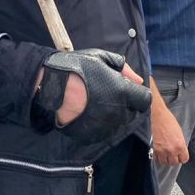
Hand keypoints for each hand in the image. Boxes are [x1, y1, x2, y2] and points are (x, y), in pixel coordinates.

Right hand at [33, 49, 150, 143]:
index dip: (137, 95)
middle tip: (106, 94)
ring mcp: (104, 127)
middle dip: (124, 104)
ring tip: (94, 104)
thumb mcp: (100, 58)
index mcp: (123, 93)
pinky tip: (87, 114)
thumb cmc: (76, 67)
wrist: (49, 86)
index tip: (125, 90)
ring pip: (117, 124)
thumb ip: (123, 68)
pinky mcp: (92, 136)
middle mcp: (117, 113)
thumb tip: (138, 80)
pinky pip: (102, 133)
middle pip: (131, 113)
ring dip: (112, 115)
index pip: (144, 100)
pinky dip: (98, 125)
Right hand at [150, 100, 188, 165]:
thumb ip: (181, 145)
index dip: (182, 157)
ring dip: (166, 160)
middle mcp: (172, 150)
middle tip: (173, 155)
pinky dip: (158, 158)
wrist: (160, 117)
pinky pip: (157, 159)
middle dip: (174, 159)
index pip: (184, 160)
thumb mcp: (180, 134)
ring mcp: (163, 150)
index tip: (180, 155)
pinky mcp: (155, 149)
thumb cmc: (170, 122)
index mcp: (180, 146)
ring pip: (165, 163)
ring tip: (166, 154)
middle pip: (174, 163)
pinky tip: (160, 153)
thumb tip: (179, 153)